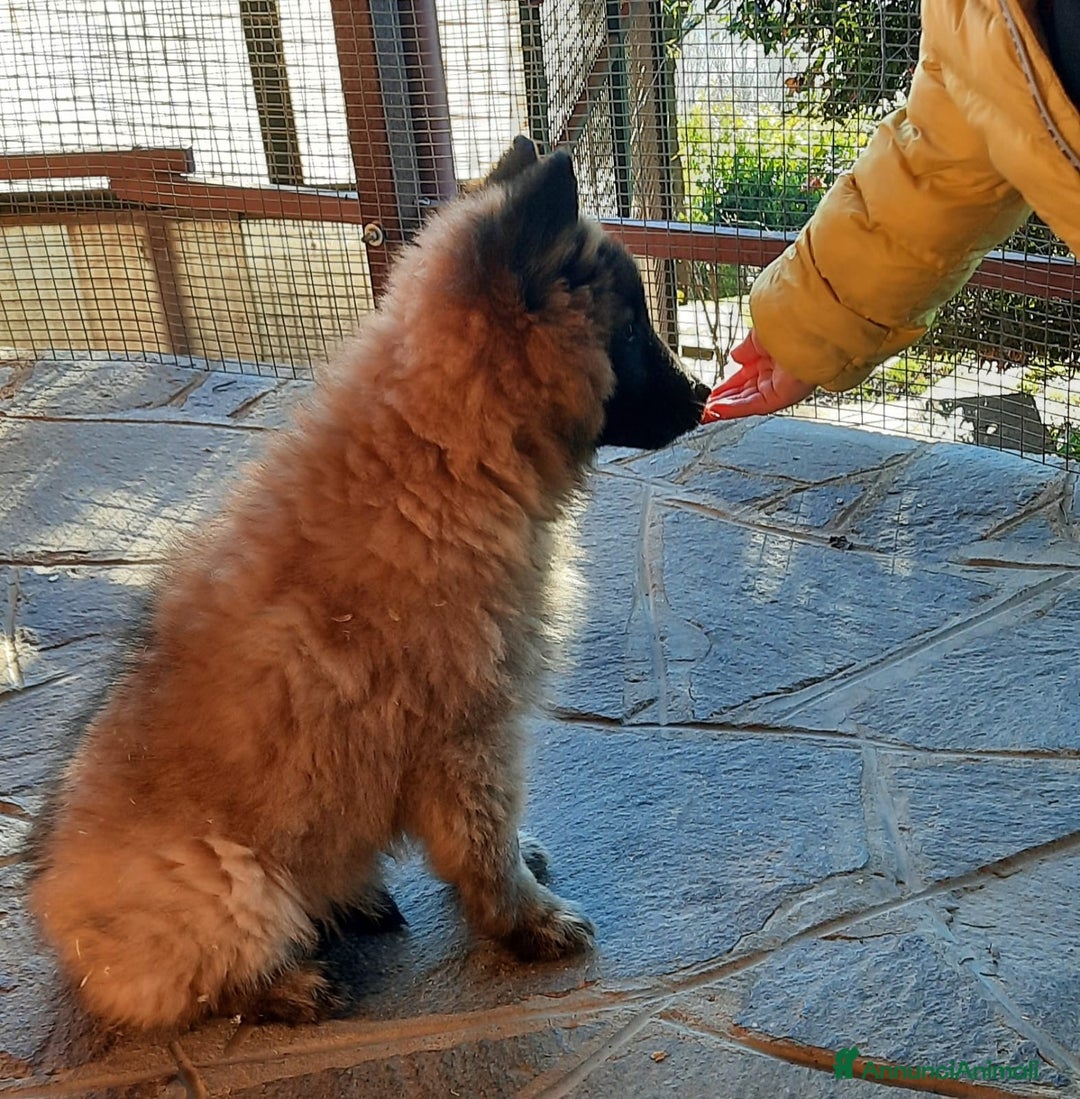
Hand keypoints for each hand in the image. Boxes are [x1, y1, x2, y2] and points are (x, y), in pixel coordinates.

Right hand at [701, 330, 815, 421]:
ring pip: (746, 402)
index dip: (725, 387)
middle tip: (702, 408)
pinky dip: (735, 409)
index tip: (710, 394)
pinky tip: (717, 410)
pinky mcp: (782, 396)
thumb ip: (745, 350)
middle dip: (721, 402)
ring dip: (725, 409)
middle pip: (742, 394)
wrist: (805, 326)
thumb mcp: (757, 336)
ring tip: (705, 413)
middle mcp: (774, 374)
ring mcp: (778, 386)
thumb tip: (734, 356)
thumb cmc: (789, 325)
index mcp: (769, 359)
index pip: (742, 378)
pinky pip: (754, 405)